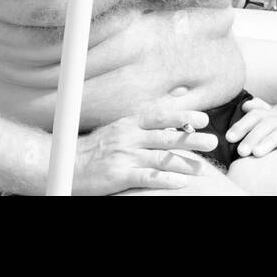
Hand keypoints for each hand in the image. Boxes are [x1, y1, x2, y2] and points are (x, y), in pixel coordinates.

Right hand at [73, 108, 217, 195]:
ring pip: (159, 158)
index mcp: (130, 124)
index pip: (160, 116)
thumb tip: (182, 93)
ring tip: (202, 167)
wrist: (64, 164)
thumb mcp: (121, 125)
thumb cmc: (97, 147)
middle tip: (212, 142)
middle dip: (191, 140)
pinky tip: (180, 182)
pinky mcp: (117, 176)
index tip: (203, 119)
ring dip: (184, 163)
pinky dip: (164, 179)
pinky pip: (145, 177)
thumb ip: (150, 116)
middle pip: (165, 137)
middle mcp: (129, 137)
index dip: (183, 117)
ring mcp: (123, 156)